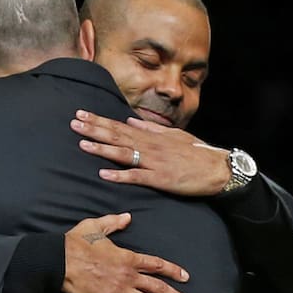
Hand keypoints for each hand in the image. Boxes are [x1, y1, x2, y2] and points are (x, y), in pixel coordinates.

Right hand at [63, 213, 192, 292]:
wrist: (61, 261)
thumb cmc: (77, 242)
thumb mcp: (96, 225)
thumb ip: (115, 222)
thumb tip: (128, 217)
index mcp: (129, 258)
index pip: (157, 265)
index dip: (173, 271)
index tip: (185, 277)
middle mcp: (129, 276)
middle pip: (158, 288)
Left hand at [71, 110, 232, 195]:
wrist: (218, 169)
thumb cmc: (197, 153)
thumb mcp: (174, 135)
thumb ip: (151, 129)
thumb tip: (130, 120)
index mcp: (152, 137)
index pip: (120, 126)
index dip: (99, 120)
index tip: (82, 114)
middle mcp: (151, 147)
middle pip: (117, 137)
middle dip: (94, 129)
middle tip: (74, 123)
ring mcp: (155, 162)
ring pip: (124, 154)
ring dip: (102, 149)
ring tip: (82, 144)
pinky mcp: (161, 179)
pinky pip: (137, 177)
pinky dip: (120, 175)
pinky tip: (104, 174)